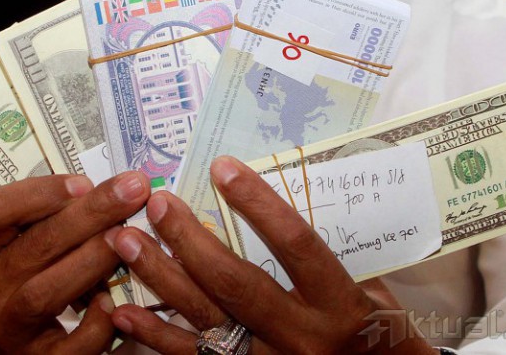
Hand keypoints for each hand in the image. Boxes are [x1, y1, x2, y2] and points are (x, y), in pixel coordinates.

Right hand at [0, 171, 149, 353]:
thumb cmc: (16, 285)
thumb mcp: (14, 250)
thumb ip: (47, 222)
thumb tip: (110, 189)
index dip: (40, 193)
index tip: (84, 182)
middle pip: (35, 246)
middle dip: (90, 214)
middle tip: (132, 191)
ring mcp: (8, 328)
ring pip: (46, 293)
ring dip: (91, 261)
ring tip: (126, 237)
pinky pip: (70, 346)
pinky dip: (95, 325)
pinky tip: (115, 303)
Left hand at [109, 156, 435, 353]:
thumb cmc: (380, 334)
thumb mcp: (371, 289)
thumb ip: (328, 253)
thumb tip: (280, 203)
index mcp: (339, 304)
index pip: (295, 244)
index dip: (257, 203)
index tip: (224, 168)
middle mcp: (301, 337)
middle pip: (236, 282)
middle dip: (190, 240)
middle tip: (158, 203)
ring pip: (205, 319)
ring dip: (160, 278)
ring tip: (126, 241)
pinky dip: (155, 335)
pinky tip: (125, 309)